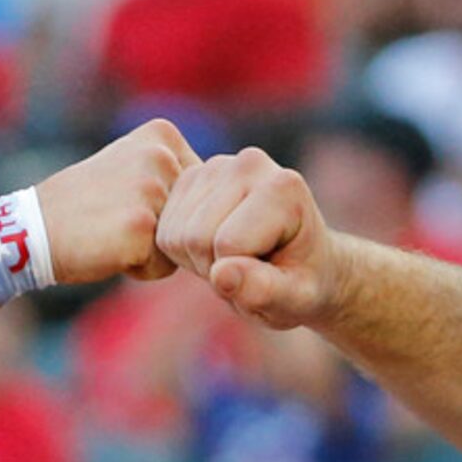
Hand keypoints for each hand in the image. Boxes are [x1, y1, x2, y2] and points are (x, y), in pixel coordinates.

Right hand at [36, 118, 199, 284]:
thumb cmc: (85, 208)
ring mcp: (152, 189)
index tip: (127, 200)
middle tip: (116, 219)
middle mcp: (162, 155)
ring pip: (183, 244)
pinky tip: (108, 249)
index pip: (205, 192)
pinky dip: (140, 270)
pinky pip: (164, 267)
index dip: (170, 211)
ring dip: (153, 252)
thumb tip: (231, 203)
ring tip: (113, 233)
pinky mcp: (142, 226)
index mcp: (163, 134)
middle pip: (198, 218)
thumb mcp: (133, 168)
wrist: (31, 229)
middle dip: (164, 233)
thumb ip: (177, 176)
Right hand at [153, 147, 346, 328]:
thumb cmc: (300, 280)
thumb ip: (263, 290)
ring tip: (232, 256)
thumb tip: (221, 275)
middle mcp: (249, 163)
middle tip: (245, 268)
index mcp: (284, 187)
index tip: (265, 273)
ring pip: (174, 234)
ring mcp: (215, 164)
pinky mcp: (190, 175)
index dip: (236, 276)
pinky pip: (161, 229)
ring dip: (196, 259)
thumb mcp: (294, 299)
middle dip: (213, 267)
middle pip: (195, 237)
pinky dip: (181, 249)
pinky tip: (212, 244)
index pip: (228, 244)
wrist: (297, 256)